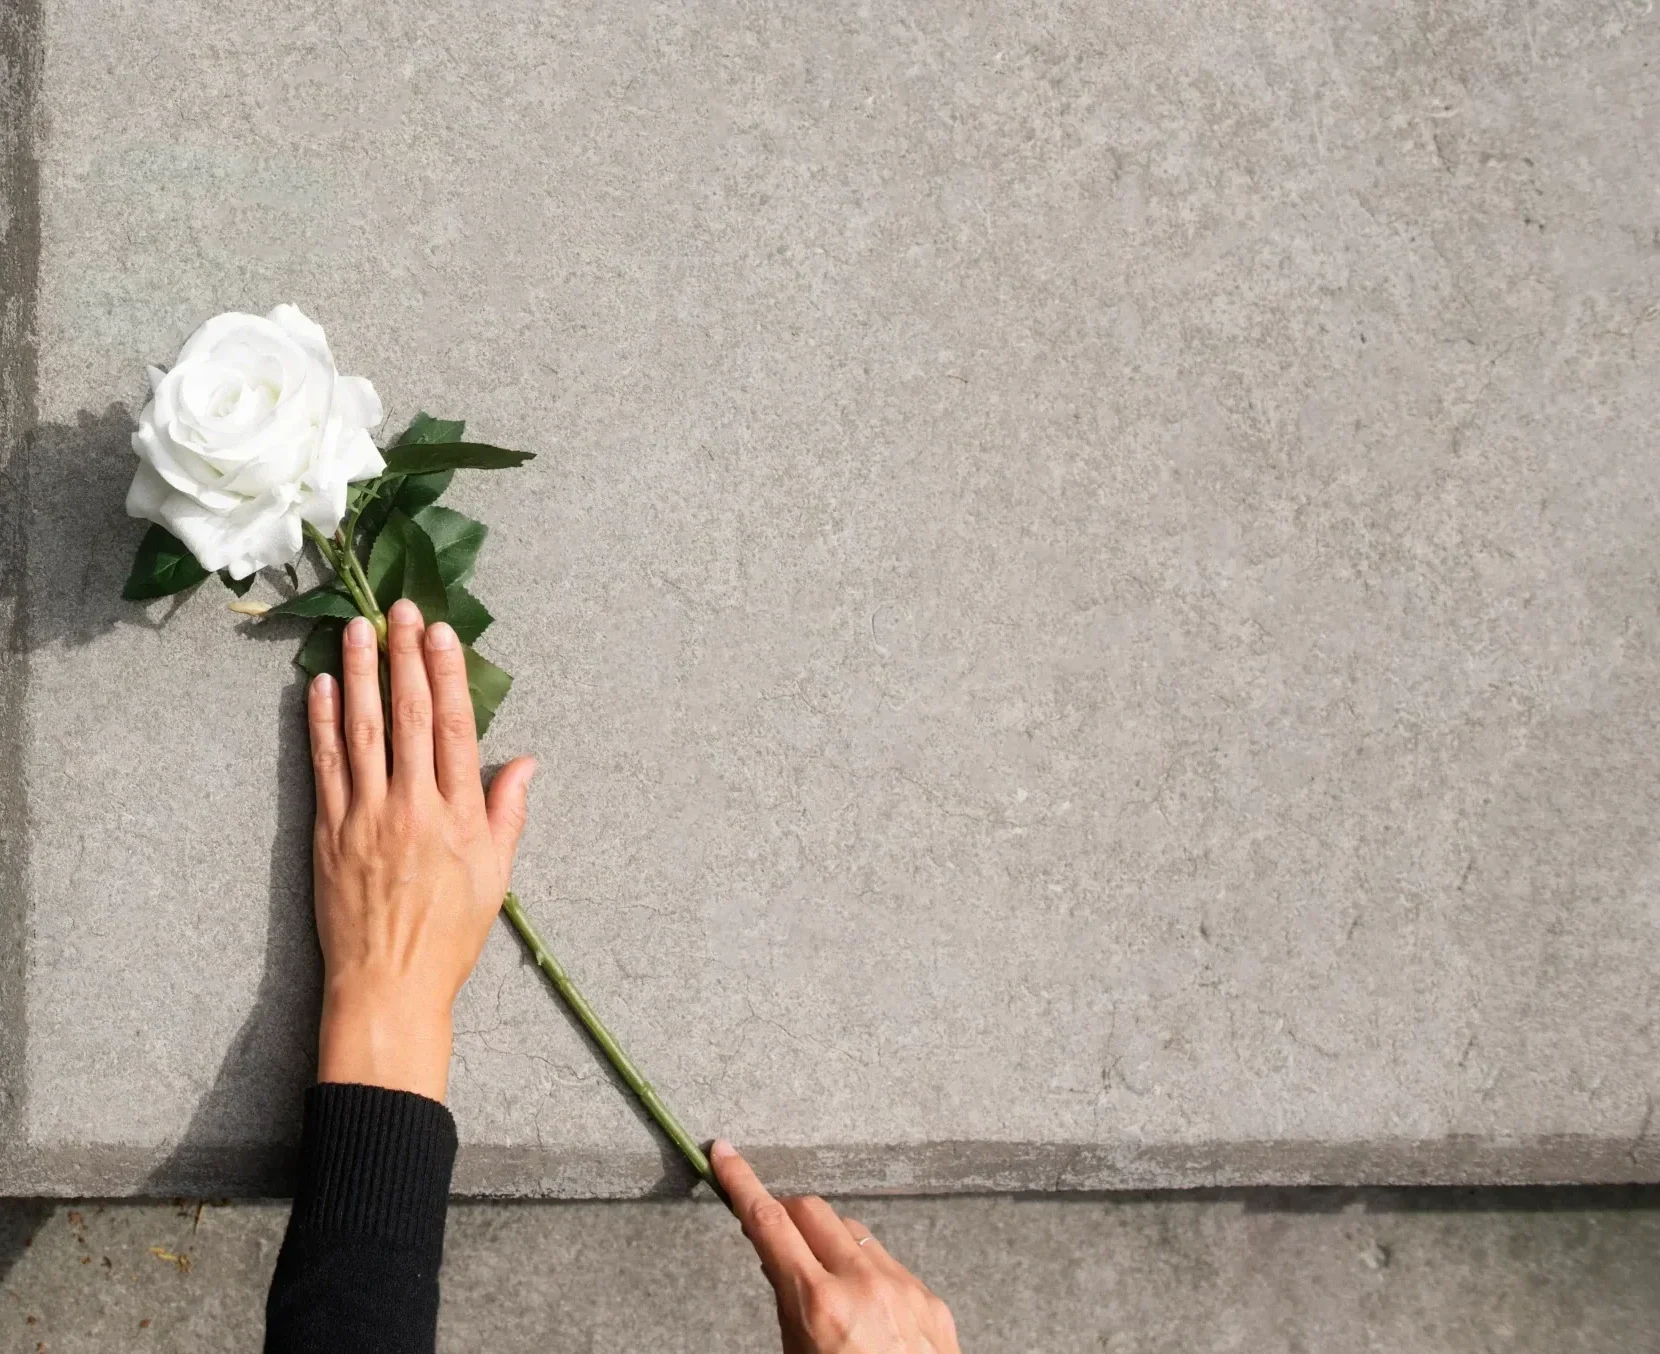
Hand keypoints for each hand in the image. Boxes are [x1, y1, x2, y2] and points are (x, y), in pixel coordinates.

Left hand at [306, 601, 536, 1101]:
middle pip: (407, 717)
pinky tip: (322, 687)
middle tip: (402, 609)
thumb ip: (507, 812)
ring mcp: (365, 817)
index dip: (447, 675)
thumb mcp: (496, 876)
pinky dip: (322, 723)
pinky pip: (324, 766)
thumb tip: (524, 762)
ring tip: (357, 629)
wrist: (387, 987)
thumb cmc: (450, 936)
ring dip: (360, 674)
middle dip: (406, 657)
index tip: (442, 634)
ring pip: (361, 730)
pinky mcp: (329, 832)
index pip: (452, 728)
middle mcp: (412, 807)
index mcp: (457, 815)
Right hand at [711, 1140, 961, 1353]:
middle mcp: (865, 1285)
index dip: (742, 1183)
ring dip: (830, 1244)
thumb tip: (779, 1260)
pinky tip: (866, 1316)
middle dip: (787, 1216)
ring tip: (823, 1291)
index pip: (769, 1223)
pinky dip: (869, 1275)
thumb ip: (786, 1305)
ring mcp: (905, 1289)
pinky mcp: (933, 1302)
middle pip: (813, 1210)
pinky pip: (891, 1266)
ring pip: (855, 1233)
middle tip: (773, 1239)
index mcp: (820, 1306)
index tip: (725, 1155)